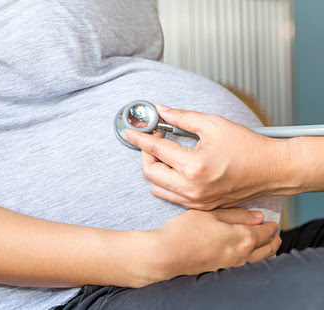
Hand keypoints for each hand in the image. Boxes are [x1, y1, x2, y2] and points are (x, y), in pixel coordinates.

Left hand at [122, 105, 292, 209]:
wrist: (271, 170)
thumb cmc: (248, 147)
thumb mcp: (213, 124)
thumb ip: (182, 118)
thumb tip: (162, 111)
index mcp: (194, 166)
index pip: (155, 150)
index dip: (139, 138)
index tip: (129, 132)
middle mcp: (192, 188)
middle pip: (149, 173)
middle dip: (145, 154)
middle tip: (154, 140)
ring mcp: (196, 200)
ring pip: (157, 187)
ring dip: (155, 169)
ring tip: (166, 154)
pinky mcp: (200, 206)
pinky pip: (171, 196)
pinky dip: (166, 182)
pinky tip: (176, 168)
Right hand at [134, 208, 279, 286]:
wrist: (167, 254)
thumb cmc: (186, 230)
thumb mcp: (211, 213)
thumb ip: (236, 214)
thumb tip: (258, 216)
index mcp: (242, 238)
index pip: (264, 232)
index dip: (270, 226)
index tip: (272, 221)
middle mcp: (241, 254)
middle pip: (265, 249)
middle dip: (272, 240)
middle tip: (275, 234)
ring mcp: (231, 265)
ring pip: (257, 260)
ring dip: (266, 252)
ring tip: (269, 247)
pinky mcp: (221, 270)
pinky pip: (246, 265)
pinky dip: (254, 259)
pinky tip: (249, 256)